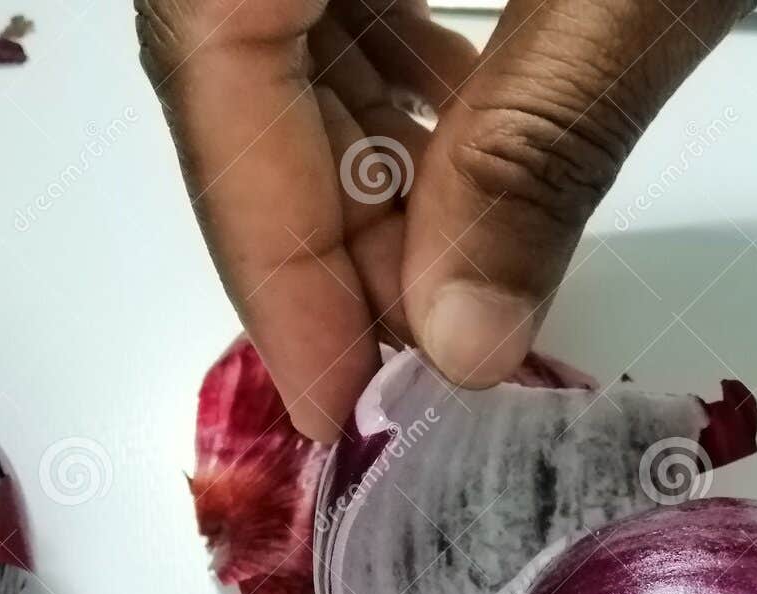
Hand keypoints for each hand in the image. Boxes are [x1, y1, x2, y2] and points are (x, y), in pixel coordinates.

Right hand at [138, 0, 751, 439]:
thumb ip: (539, 144)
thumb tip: (465, 337)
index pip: (218, 54)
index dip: (269, 247)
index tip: (331, 394)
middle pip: (235, 61)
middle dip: (328, 228)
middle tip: (420, 361)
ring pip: (281, 31)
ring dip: (366, 166)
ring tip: (461, 281)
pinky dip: (399, 82)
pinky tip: (471, 149)